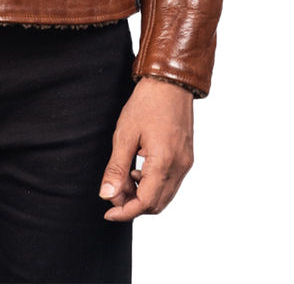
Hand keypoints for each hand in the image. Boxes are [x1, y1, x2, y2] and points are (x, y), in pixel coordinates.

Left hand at [98, 77, 194, 219]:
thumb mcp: (125, 134)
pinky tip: (137, 170)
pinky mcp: (186, 157)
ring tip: (123, 179)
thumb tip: (107, 195)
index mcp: (164, 162)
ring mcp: (186, 162)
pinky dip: (153, 185)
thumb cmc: (147, 103)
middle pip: (157, 203)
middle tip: (113, 193)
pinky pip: (171, 183)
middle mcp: (180, 167)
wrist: (170, 82)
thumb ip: (116, 168)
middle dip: (133, 204)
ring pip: (165, 195)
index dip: (125, 212)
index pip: (145, 202)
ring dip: (143, 195)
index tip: (108, 212)